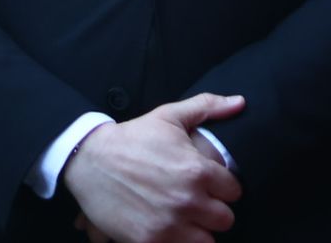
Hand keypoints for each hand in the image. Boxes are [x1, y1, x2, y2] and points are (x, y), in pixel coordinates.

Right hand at [62, 93, 244, 242]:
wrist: (90, 161)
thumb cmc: (133, 137)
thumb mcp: (169, 116)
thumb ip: (208, 106)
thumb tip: (240, 102)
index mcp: (197, 170)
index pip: (234, 192)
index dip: (223, 187)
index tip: (211, 185)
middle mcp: (187, 200)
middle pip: (225, 219)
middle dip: (214, 210)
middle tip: (197, 202)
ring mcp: (169, 225)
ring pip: (207, 241)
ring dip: (198, 230)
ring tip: (185, 217)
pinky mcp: (150, 241)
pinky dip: (177, 241)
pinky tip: (167, 227)